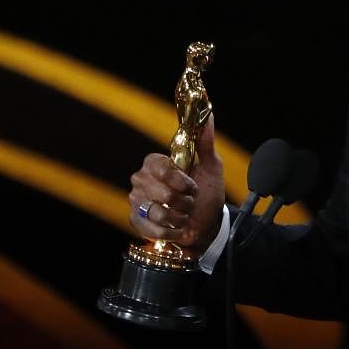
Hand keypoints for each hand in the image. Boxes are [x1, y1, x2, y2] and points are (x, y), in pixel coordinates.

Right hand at [128, 116, 224, 249]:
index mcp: (156, 164)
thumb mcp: (211, 167)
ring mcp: (137, 202)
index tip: (193, 187)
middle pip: (162, 193)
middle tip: (191, 202)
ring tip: (185, 215)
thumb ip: (205, 143)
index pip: (161, 168)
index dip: (181, 181)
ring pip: (158, 212)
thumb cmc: (206, 192)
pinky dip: (172, 232)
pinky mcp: (137, 222)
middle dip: (184, 202)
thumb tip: (207, 116)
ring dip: (180, 217)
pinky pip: (153, 229)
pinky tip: (179, 229)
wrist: (207, 223)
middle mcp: (141, 180)